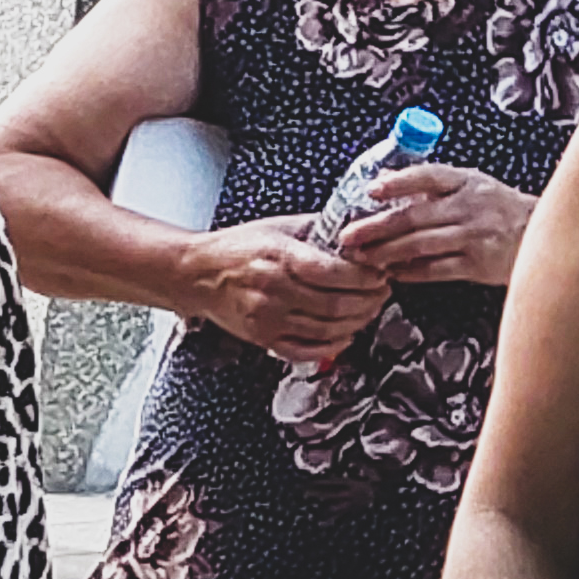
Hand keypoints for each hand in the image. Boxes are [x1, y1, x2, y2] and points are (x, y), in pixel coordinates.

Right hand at [177, 218, 397, 362]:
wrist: (195, 274)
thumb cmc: (236, 247)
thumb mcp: (278, 227)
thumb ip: (318, 230)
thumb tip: (358, 233)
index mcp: (279, 257)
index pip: (335, 272)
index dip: (366, 276)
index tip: (380, 272)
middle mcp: (273, 290)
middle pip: (337, 304)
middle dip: (370, 300)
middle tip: (382, 291)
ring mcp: (267, 318)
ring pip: (328, 329)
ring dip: (358, 322)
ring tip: (369, 309)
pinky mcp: (262, 338)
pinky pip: (306, 350)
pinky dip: (332, 346)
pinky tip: (345, 335)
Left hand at [322, 163, 532, 292]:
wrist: (540, 235)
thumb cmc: (500, 209)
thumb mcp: (471, 185)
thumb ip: (430, 184)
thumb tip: (382, 179)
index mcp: (466, 181)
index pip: (427, 176)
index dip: (397, 183)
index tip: (371, 190)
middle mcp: (469, 206)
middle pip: (414, 216)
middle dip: (376, 227)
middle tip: (348, 236)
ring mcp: (474, 236)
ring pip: (420, 244)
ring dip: (386, 252)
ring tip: (362, 257)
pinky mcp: (477, 265)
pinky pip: (435, 269)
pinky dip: (409, 272)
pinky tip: (391, 273)